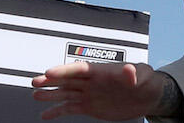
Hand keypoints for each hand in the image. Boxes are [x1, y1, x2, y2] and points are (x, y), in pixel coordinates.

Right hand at [32, 62, 176, 119]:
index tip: (49, 72)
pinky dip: (57, 111)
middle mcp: (92, 82)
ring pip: (66, 93)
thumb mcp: (143, 75)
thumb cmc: (146, 80)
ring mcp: (89, 94)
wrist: (148, 96)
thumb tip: (129, 71)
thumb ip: (134, 73)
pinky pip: (70, 108)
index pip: (80, 69)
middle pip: (68, 80)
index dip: (65, 71)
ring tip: (35, 95)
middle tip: (35, 82)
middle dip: (52, 80)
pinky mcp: (90, 106)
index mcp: (102, 71)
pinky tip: (45, 115)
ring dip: (51, 94)